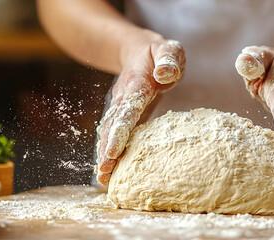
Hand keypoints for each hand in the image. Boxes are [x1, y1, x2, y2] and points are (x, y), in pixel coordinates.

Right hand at [96, 39, 184, 184]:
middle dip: (107, 149)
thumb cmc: (159, 54)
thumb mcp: (169, 49)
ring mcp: (121, 107)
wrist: (139, 52)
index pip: (127, 110)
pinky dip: (110, 151)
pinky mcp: (124, 116)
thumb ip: (168, 59)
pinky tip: (110, 171)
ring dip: (106, 154)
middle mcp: (124, 98)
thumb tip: (165, 74)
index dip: (120, 131)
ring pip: (110, 133)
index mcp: (136, 85)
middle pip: (113, 126)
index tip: (113, 151)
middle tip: (105, 172)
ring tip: (104, 179)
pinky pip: (115, 134)